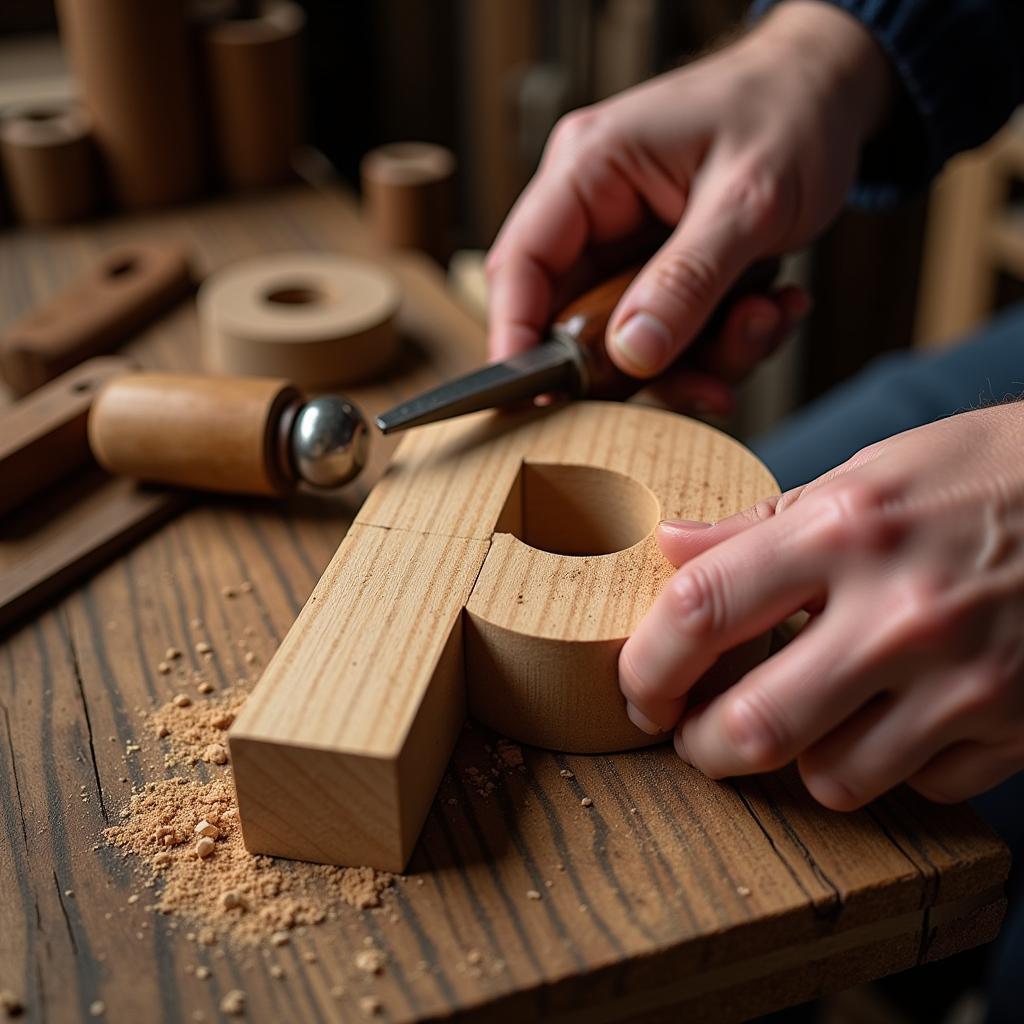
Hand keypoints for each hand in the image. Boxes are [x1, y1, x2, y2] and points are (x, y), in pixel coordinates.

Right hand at [485, 1, 891, 412]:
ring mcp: (630, 246)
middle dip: (647, 364)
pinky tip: (775, 308)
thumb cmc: (790, 112)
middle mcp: (598, 212)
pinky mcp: (664, 273)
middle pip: (576, 320)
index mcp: (591, 168)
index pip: (522, 263)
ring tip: (766, 319)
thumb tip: (632, 353)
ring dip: (703, 355)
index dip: (516, 336)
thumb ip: (689, 279)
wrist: (834, 94)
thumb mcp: (747, 199)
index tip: (537, 400)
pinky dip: (725, 341)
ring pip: (632, 342)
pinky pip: (673, 334)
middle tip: (712, 383)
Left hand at [619, 404, 1023, 808]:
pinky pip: (917, 786)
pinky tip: (892, 719)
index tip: (637, 687)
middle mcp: (901, 612)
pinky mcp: (1016, 728)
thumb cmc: (987, 472)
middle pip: (753, 726)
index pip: (702, 608)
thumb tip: (670, 546)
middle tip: (693, 733)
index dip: (647, 662)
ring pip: (831, 778)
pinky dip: (888, 764)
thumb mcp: (870, 471)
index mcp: (846, 529)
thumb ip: (760, 522)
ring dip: (797, 758)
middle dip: (700, 745)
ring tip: (799, 720)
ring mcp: (966, 680)